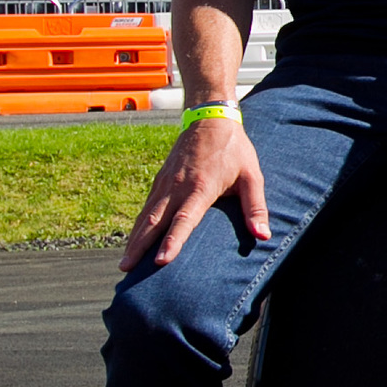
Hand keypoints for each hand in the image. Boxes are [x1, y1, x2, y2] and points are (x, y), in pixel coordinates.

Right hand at [120, 113, 267, 271]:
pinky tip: (133, 240)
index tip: (161, 261)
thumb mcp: (252, 176)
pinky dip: (138, 225)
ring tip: (124, 263)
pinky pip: (147, 206)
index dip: (173, 241)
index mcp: (201, 187)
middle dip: (140, 246)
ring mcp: (166, 182)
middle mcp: (178, 186)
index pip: (185, 218)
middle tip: (126, 269)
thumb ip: (255, 207)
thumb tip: (263, 235)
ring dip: (134, 239)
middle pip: (155, 221)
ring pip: (146, 215)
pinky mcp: (160, 179)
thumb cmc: (234, 149)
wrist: (210, 118)